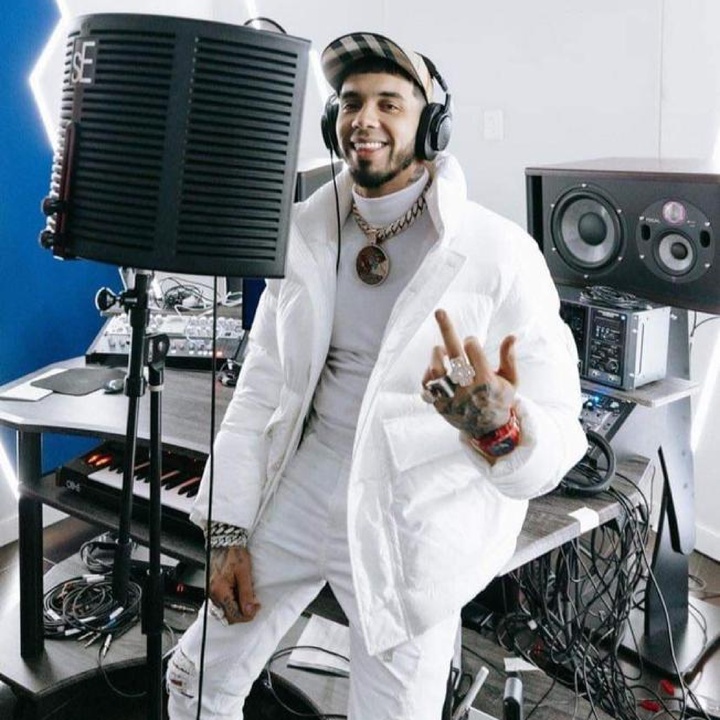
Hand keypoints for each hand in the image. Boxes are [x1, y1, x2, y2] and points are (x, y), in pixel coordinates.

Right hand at [208, 546, 260, 623]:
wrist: (225, 541)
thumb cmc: (234, 553)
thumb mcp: (244, 572)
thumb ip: (246, 593)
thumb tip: (249, 610)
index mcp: (220, 590)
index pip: (233, 614)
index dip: (247, 615)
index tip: (256, 607)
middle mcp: (213, 593)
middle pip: (228, 615)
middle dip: (242, 613)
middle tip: (254, 604)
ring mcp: (212, 591)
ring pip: (225, 610)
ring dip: (237, 609)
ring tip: (248, 599)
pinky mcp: (213, 588)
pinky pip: (222, 602)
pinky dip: (232, 603)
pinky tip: (240, 595)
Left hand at [422, 309, 517, 437]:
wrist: (487, 431)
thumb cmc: (499, 399)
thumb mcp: (511, 381)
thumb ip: (509, 358)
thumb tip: (512, 335)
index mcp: (486, 380)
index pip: (472, 349)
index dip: (470, 341)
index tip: (471, 343)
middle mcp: (467, 388)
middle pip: (454, 353)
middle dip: (447, 329)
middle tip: (439, 311)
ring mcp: (451, 397)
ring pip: (436, 369)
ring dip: (436, 354)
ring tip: (441, 350)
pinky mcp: (439, 404)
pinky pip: (427, 385)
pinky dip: (428, 374)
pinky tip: (435, 369)